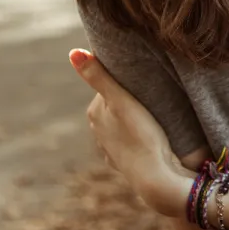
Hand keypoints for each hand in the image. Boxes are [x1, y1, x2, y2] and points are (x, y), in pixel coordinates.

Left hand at [69, 48, 194, 215]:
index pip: (109, 86)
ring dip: (133, 121)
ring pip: (122, 125)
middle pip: (115, 106)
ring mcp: (110, 149)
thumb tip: (73, 52)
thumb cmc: (141, 135)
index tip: (143, 82)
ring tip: (153, 118)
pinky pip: (130, 143)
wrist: (155, 177)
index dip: (127, 82)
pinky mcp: (124, 162)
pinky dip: (137, 139)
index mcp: (94, 113)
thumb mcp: (120, 100)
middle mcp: (97, 131)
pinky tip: (149, 139)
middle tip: (152, 98)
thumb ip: (97, 75)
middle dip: (129, 101)